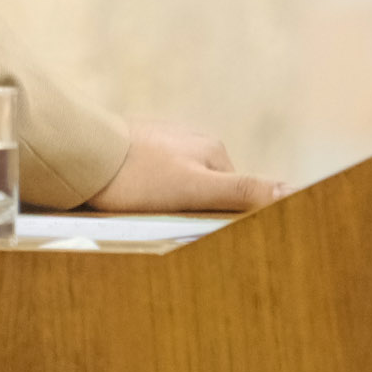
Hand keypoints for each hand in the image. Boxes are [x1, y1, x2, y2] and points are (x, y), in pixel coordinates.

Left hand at [84, 119, 286, 212]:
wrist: (79, 153)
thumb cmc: (137, 175)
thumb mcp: (196, 188)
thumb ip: (242, 190)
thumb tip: (293, 192)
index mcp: (212, 148)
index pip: (235, 193)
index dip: (224, 217)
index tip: (206, 234)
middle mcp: (190, 138)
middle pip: (205, 187)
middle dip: (194, 209)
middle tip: (171, 226)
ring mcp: (161, 139)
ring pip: (176, 181)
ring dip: (167, 201)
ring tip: (145, 213)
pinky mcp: (134, 146)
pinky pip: (150, 175)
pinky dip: (146, 190)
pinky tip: (130, 200)